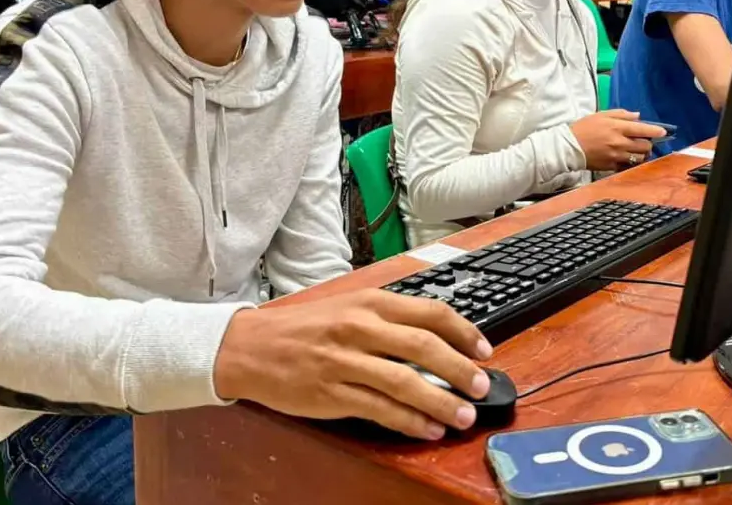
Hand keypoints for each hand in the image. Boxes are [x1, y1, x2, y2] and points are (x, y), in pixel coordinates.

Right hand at [214, 290, 493, 440]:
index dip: (464, 332)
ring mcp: (344, 362)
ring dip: (440, 402)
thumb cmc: (303, 328)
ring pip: (405, 382)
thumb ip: (389, 319)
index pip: (430, 313)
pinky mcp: (330, 393)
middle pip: (424, 347)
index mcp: (369, 302)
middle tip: (482, 387)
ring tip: (462, 416)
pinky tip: (428, 429)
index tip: (484, 350)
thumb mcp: (348, 307)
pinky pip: (379, 409)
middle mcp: (360, 328)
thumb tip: (438, 339)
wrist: (248, 346)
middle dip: (460, 370)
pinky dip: (409, 421)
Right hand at [570, 110, 666, 170]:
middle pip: (645, 145)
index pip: (643, 129)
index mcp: (617, 127)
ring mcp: (616, 156)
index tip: (663, 132)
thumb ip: (621, 115)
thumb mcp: (602, 115)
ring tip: (637, 149)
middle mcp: (619, 142)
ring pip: (639, 157)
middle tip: (645, 140)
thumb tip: (637, 116)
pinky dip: (631, 161)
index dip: (656, 131)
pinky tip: (626, 156)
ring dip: (641, 153)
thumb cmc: (584, 128)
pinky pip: (628, 165)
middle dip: (648, 142)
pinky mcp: (612, 166)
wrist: (569, 147)